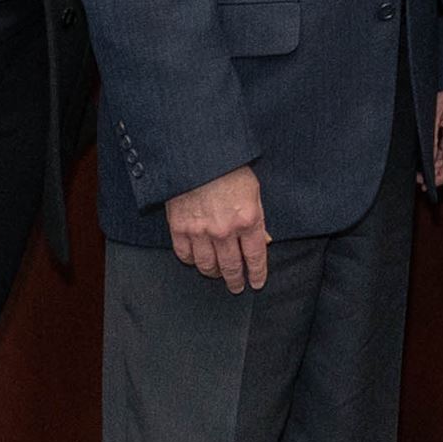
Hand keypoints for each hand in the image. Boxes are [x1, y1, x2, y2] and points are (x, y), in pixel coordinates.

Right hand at [165, 164, 267, 291]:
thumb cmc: (230, 168)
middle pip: (231, 267)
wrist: (197, 154)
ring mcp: (200, 231)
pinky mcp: (178, 227)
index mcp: (248, 220)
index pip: (256, 257)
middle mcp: (225, 231)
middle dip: (235, 280)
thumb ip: (258, 219)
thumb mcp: (254, 191)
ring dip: (213, 274)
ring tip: (216, 275)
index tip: (256, 283)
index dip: (257, 274)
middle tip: (236, 287)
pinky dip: (191, 261)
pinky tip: (196, 261)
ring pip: (207, 265)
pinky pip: (185, 255)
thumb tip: (263, 241)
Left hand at [428, 89, 442, 188]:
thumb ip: (431, 139)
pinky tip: (426, 162)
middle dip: (437, 174)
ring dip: (436, 166)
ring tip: (420, 174)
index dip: (442, 177)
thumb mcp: (433, 115)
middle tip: (420, 181)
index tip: (429, 184)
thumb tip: (426, 160)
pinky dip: (437, 157)